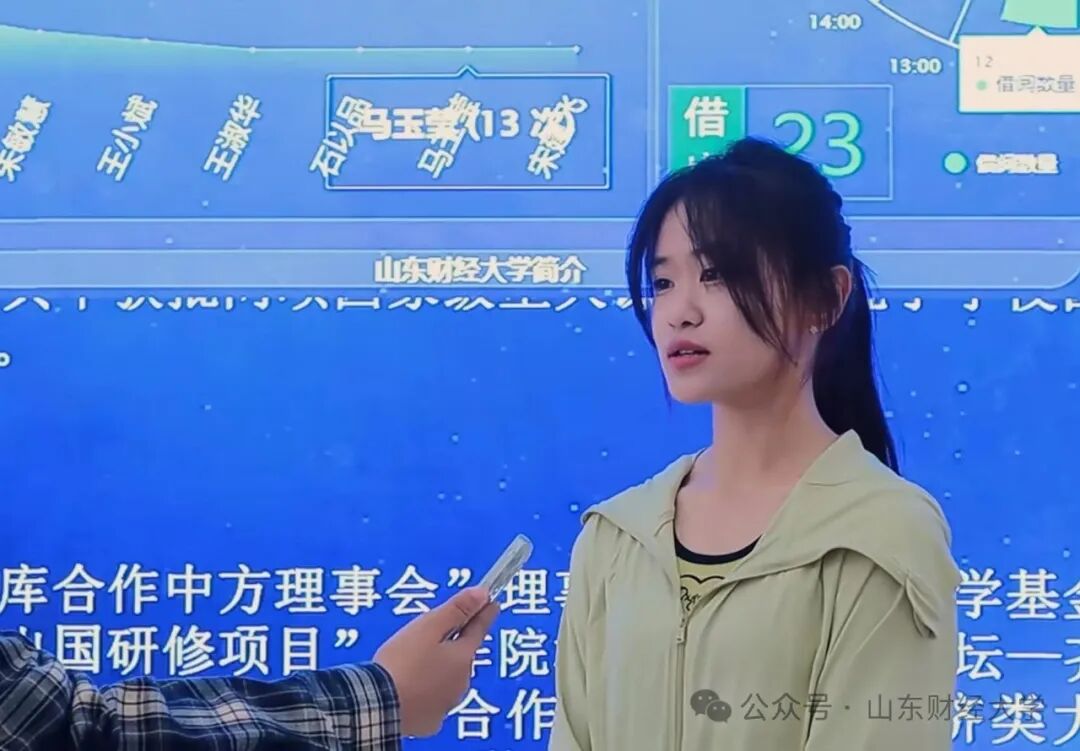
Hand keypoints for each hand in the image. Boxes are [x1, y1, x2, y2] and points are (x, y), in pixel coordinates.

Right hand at [373, 585, 498, 737]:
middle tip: (428, 639)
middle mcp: (462, 682)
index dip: (484, 613)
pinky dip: (424, 694)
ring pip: (447, 680)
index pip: (479, 629)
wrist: (378, 706)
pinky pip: (432, 701)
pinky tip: (408, 689)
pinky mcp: (430, 722)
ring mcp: (447, 704)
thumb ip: (456, 610)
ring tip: (412, 666)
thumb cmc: (402, 662)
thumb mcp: (428, 627)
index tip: (492, 603)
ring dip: (437, 671)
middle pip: (460, 656)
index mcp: (463, 656)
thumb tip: (482, 594)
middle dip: (450, 646)